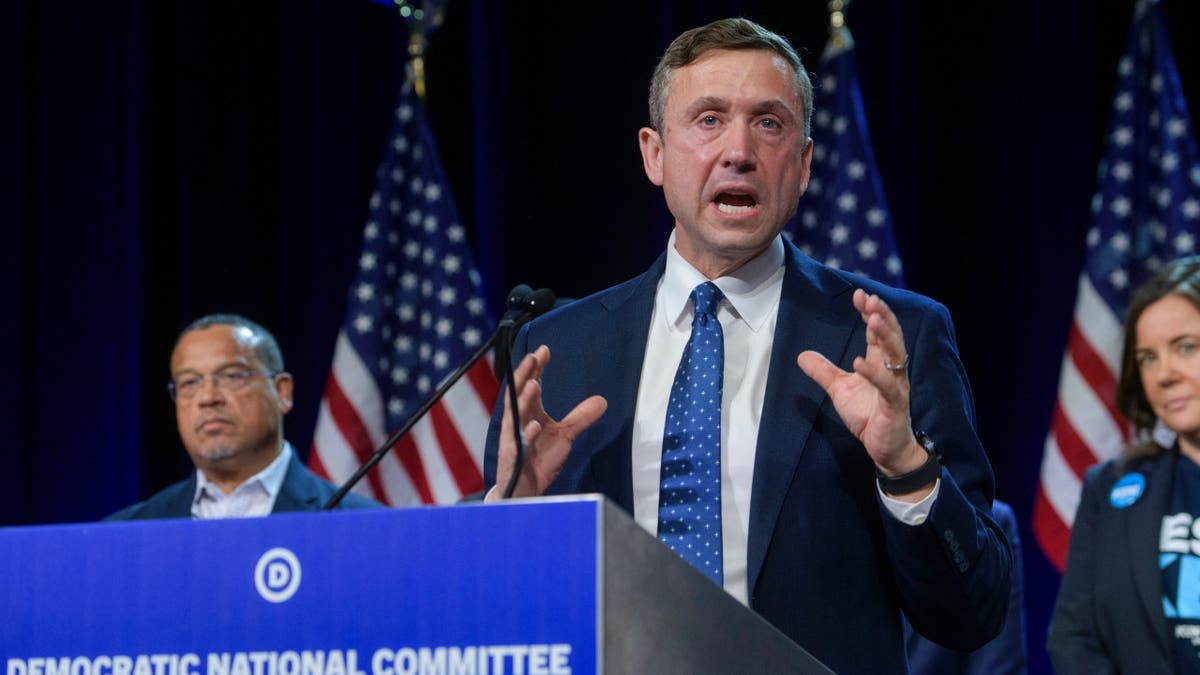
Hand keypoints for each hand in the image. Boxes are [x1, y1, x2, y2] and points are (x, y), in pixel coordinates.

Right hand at [489, 345, 607, 499]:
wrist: (524, 492)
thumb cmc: (538, 461)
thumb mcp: (565, 436)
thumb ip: (580, 418)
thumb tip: (602, 400)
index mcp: (528, 414)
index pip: (530, 386)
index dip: (535, 368)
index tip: (544, 350)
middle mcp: (517, 423)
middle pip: (518, 394)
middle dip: (525, 375)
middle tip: (533, 356)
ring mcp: (513, 440)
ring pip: (515, 416)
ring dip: (524, 400)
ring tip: (535, 384)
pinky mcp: (513, 459)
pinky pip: (518, 445)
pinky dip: (527, 435)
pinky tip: (536, 426)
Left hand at [796, 289, 927, 479]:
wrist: (885, 448)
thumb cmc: (869, 416)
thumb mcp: (840, 390)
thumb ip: (824, 371)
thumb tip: (802, 354)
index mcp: (879, 362)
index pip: (878, 331)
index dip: (870, 312)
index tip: (859, 295)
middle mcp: (891, 369)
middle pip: (891, 336)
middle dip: (881, 315)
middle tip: (869, 298)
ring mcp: (896, 385)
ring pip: (895, 355)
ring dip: (884, 336)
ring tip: (872, 319)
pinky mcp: (895, 404)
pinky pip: (888, 385)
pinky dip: (874, 373)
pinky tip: (860, 362)